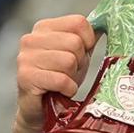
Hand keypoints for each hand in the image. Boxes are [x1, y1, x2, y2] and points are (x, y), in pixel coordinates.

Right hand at [15, 15, 97, 132]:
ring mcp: (25, 57)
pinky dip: (68, 89)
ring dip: (72, 77)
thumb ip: (88, 38)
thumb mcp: (77, 54)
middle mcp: (31, 39)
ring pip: (69, 61)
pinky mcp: (25, 77)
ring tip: (63, 82)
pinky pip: (61, 80)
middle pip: (75, 42)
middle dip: (80, 62)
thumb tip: (108, 23)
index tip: (80, 55)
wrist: (41, 110)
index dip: (88, 41)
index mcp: (44, 27)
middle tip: (69, 73)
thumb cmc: (60, 79)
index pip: (79, 22)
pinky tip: (60, 91)